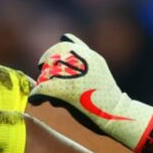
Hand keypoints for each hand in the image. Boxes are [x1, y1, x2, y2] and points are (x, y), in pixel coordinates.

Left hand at [29, 33, 152, 152]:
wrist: (117, 114)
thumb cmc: (105, 94)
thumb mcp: (97, 67)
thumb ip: (82, 54)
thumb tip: (63, 37)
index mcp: (89, 54)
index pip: (63, 44)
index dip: (52, 54)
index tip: (48, 64)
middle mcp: (81, 61)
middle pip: (52, 59)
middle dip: (46, 70)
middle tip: (46, 80)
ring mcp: (73, 75)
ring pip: (46, 74)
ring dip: (43, 84)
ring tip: (48, 96)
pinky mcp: (65, 91)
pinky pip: (41, 90)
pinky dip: (36, 97)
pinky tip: (37, 102)